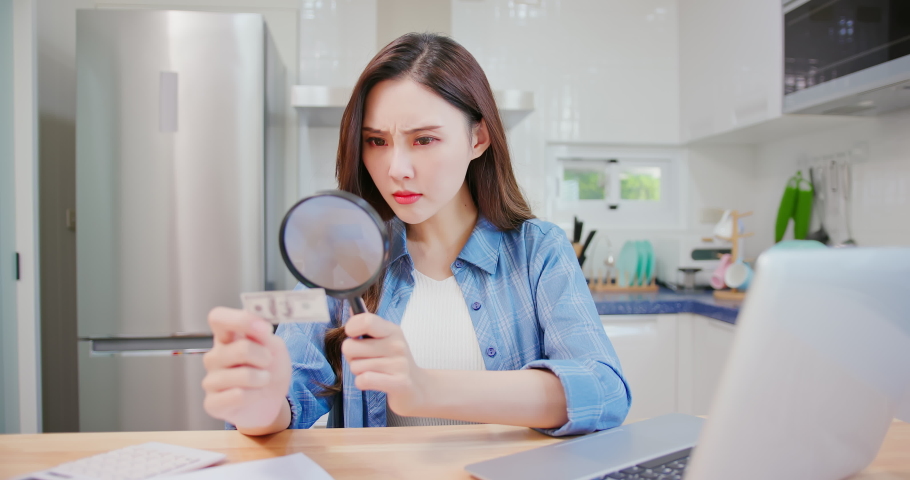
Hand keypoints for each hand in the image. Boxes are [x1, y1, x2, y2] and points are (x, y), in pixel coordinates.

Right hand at [201, 307, 291, 429]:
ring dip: (262, 378)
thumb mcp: (274, 347)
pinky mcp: (212, 403)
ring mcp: (210, 380)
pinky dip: (254, 395)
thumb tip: (260, 326)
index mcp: (226, 337)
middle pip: (241, 348)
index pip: (218, 318)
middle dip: (264, 356)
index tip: (265, 329)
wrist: (270, 401)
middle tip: (268, 362)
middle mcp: (214, 357)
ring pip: (243, 375)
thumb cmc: (269, 370)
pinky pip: (237, 396)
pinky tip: (253, 395)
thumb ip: (264, 335)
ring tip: (263, 380)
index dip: (241, 320)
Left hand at [342, 313, 428, 416]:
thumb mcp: (386, 339)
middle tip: (366, 360)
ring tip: (375, 372)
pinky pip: (364, 380)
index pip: (365, 320)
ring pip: (355, 366)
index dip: (351, 327)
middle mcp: (396, 345)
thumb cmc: (395, 362)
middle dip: (351, 357)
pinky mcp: (398, 383)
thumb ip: (368, 325)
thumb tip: (352, 307)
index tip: (353, 336)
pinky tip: (373, 381)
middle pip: (350, 347)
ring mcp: (399, 364)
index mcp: (392, 330)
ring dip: (359, 372)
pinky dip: (362, 383)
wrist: (418, 388)